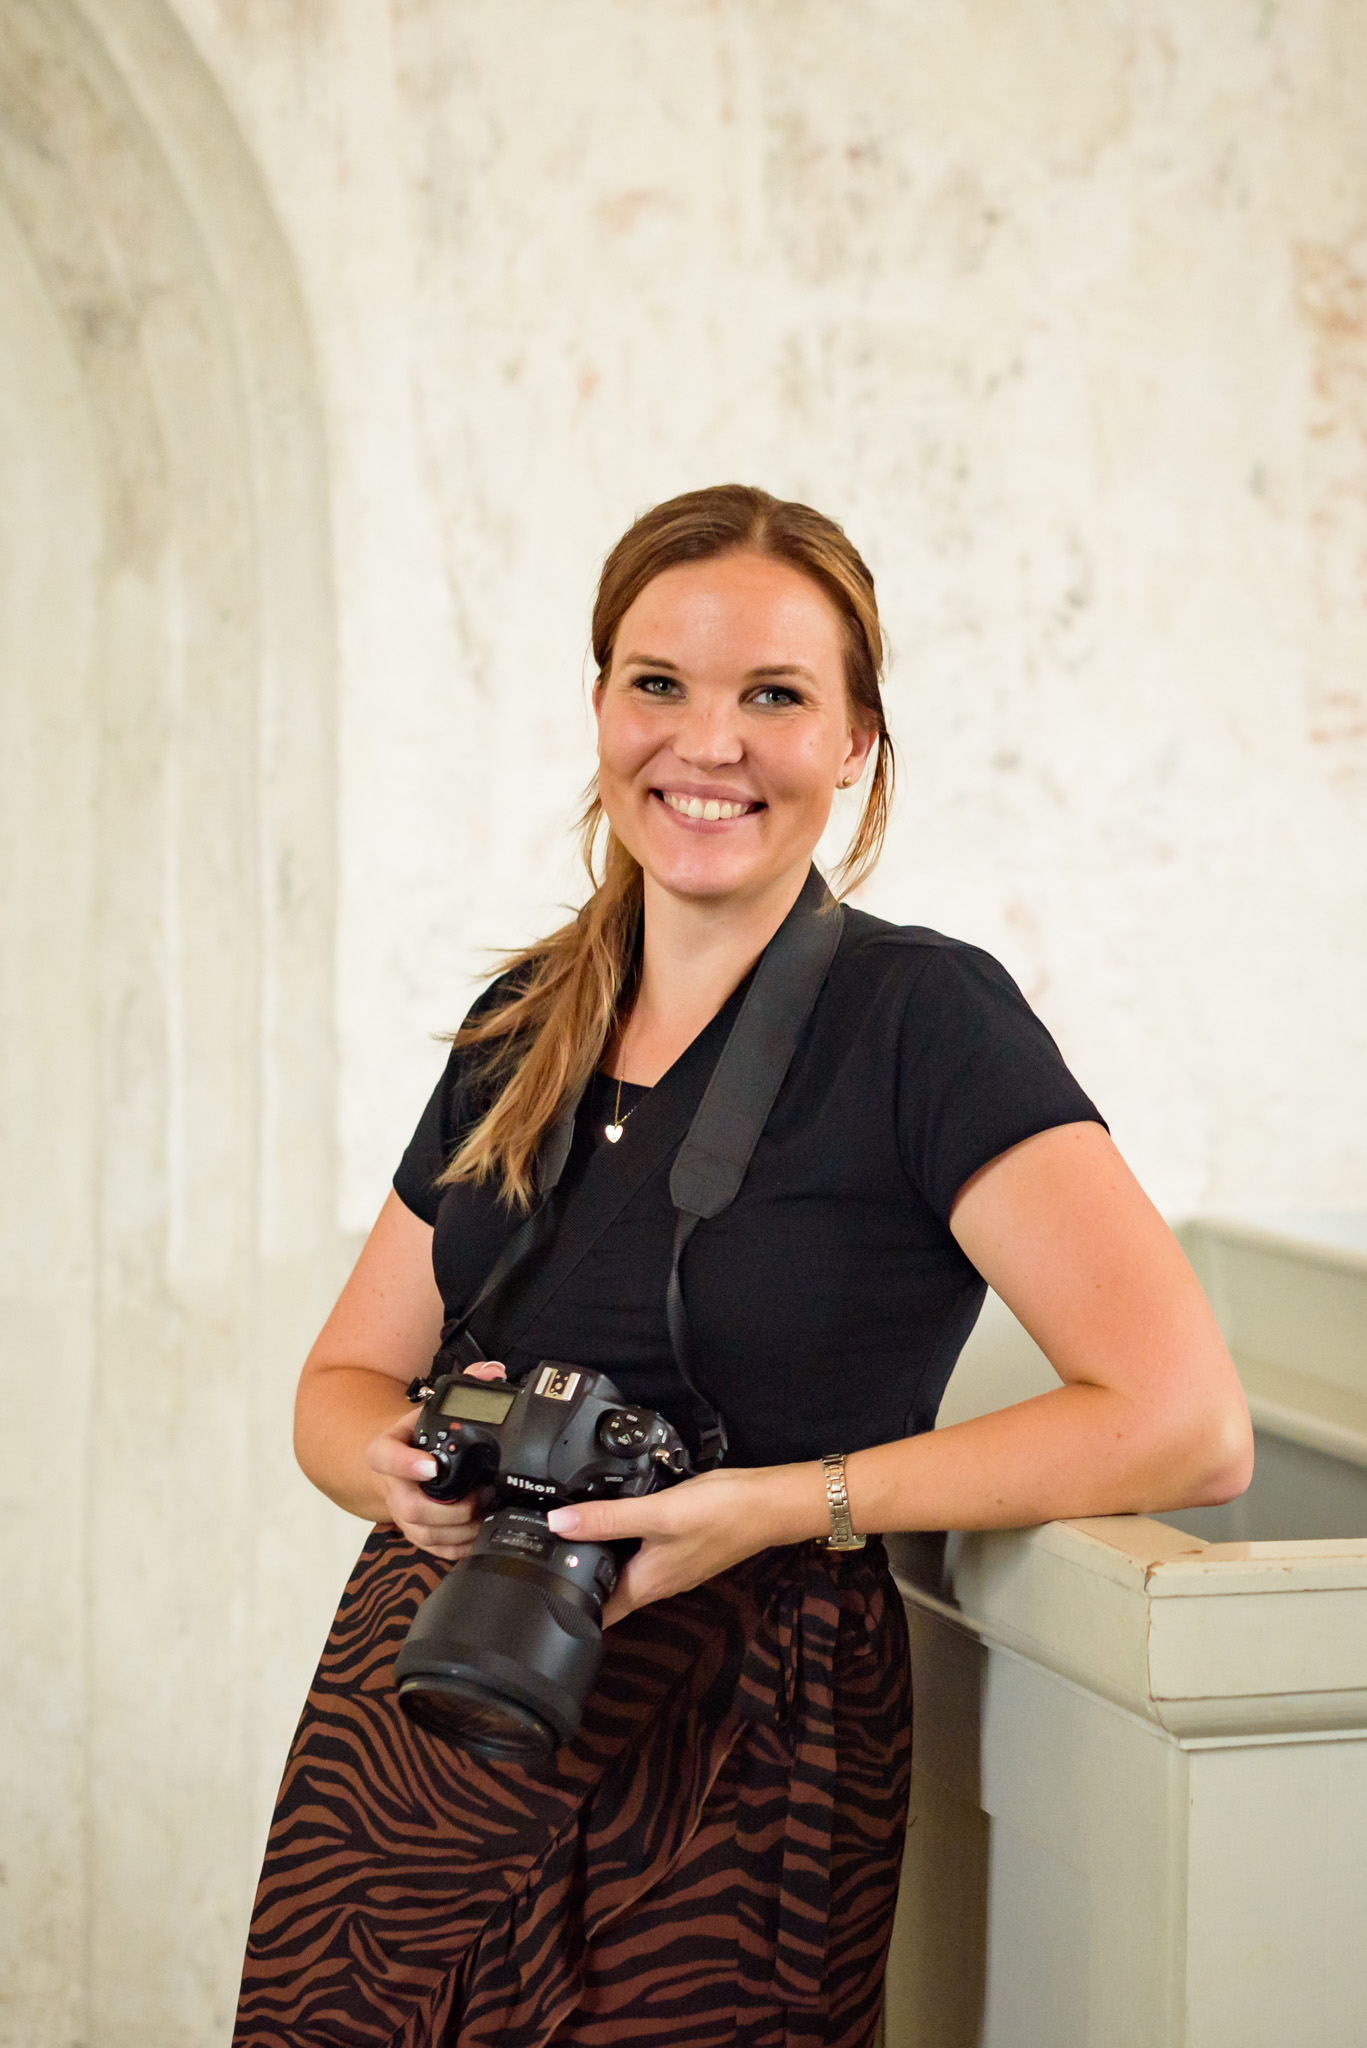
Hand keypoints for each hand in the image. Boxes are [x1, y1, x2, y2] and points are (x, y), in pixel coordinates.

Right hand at [364, 1360, 506, 1562]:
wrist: (395, 1460)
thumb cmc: (418, 1435)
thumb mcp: (432, 1407)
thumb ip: (462, 1386)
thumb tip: (492, 1371)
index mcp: (387, 1450)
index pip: (385, 1457)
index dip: (405, 1465)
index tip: (431, 1467)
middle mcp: (391, 1486)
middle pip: (410, 1508)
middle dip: (450, 1510)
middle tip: (480, 1496)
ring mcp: (401, 1514)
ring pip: (424, 1534)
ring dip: (459, 1530)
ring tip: (486, 1513)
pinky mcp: (414, 1533)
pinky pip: (433, 1550)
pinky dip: (458, 1547)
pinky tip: (479, 1534)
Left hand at [546, 1462, 824, 1624]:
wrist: (769, 1504)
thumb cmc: (718, 1513)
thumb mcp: (657, 1513)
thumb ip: (607, 1519)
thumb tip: (556, 1523)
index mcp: (645, 1585)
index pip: (597, 1614)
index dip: (566, 1611)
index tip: (534, 1599)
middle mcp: (657, 1583)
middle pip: (609, 1592)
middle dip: (578, 1581)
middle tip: (539, 1562)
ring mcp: (672, 1567)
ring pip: (626, 1571)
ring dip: (602, 1560)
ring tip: (568, 1537)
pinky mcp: (683, 1547)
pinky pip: (644, 1553)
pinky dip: (625, 1541)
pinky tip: (616, 1517)